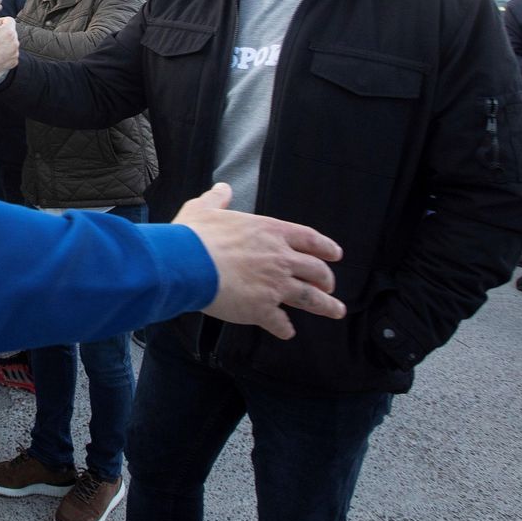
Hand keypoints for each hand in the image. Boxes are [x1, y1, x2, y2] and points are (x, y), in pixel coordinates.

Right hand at [0, 16, 18, 76]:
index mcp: (8, 32)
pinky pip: (10, 55)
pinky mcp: (14, 62)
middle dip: (2, 34)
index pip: (8, 20)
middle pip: (10, 33)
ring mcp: (15, 53)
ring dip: (3, 45)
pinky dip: (4, 55)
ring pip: (11, 44)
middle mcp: (15, 41)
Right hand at [175, 183, 345, 339]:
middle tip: (329, 285)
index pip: (309, 238)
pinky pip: (281, 322)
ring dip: (326, 305)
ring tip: (336, 310)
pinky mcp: (262, 308)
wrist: (185, 262)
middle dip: (327, 279)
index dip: (325, 247)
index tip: (335, 254)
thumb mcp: (204, 208)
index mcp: (270, 231)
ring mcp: (274, 285)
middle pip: (316, 270)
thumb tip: (222, 189)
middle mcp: (279, 258)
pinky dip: (285, 328)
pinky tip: (286, 331)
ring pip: (311, 297)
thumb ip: (218, 199)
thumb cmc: (194, 236)